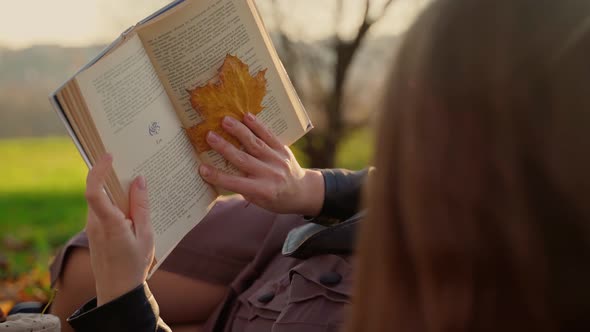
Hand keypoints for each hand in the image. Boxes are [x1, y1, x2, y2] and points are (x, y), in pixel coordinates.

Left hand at [84, 154, 153, 305]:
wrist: (117, 291)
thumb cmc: (134, 264)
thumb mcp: (146, 234)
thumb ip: (141, 206)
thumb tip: (139, 179)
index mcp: (109, 223)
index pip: (94, 191)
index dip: (98, 170)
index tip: (109, 156)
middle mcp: (95, 223)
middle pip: (100, 191)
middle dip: (115, 177)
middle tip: (134, 166)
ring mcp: (92, 227)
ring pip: (102, 200)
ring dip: (118, 192)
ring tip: (139, 190)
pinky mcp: (94, 231)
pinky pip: (103, 210)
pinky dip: (116, 204)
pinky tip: (133, 209)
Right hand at [198, 113, 323, 215]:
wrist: (303, 191)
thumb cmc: (276, 199)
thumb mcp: (259, 201)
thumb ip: (242, 188)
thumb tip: (219, 172)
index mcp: (262, 190)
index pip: (235, 183)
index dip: (218, 176)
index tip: (201, 168)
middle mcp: (269, 174)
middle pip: (243, 159)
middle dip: (224, 147)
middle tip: (209, 136)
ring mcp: (277, 160)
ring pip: (255, 143)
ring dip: (239, 131)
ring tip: (225, 120)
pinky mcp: (283, 149)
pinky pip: (269, 135)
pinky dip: (258, 125)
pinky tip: (246, 116)